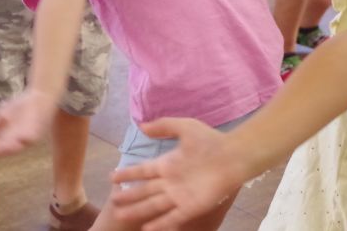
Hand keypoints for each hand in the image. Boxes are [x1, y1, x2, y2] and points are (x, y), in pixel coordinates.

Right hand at [0, 88, 58, 157]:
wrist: (41, 96)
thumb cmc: (23, 106)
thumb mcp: (5, 113)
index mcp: (10, 137)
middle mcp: (19, 139)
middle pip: (6, 148)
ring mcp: (30, 135)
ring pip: (18, 145)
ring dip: (9, 147)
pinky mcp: (40, 129)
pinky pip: (33, 136)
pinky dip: (27, 138)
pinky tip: (21, 139)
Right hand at [110, 118, 244, 230]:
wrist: (233, 156)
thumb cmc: (211, 141)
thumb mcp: (185, 127)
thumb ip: (164, 126)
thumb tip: (142, 126)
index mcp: (168, 163)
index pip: (143, 171)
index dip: (128, 174)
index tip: (112, 177)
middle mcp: (171, 181)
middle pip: (145, 191)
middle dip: (129, 196)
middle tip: (113, 202)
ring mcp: (179, 195)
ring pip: (153, 206)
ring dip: (138, 211)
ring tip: (121, 216)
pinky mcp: (190, 207)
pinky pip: (172, 218)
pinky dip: (160, 224)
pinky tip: (147, 229)